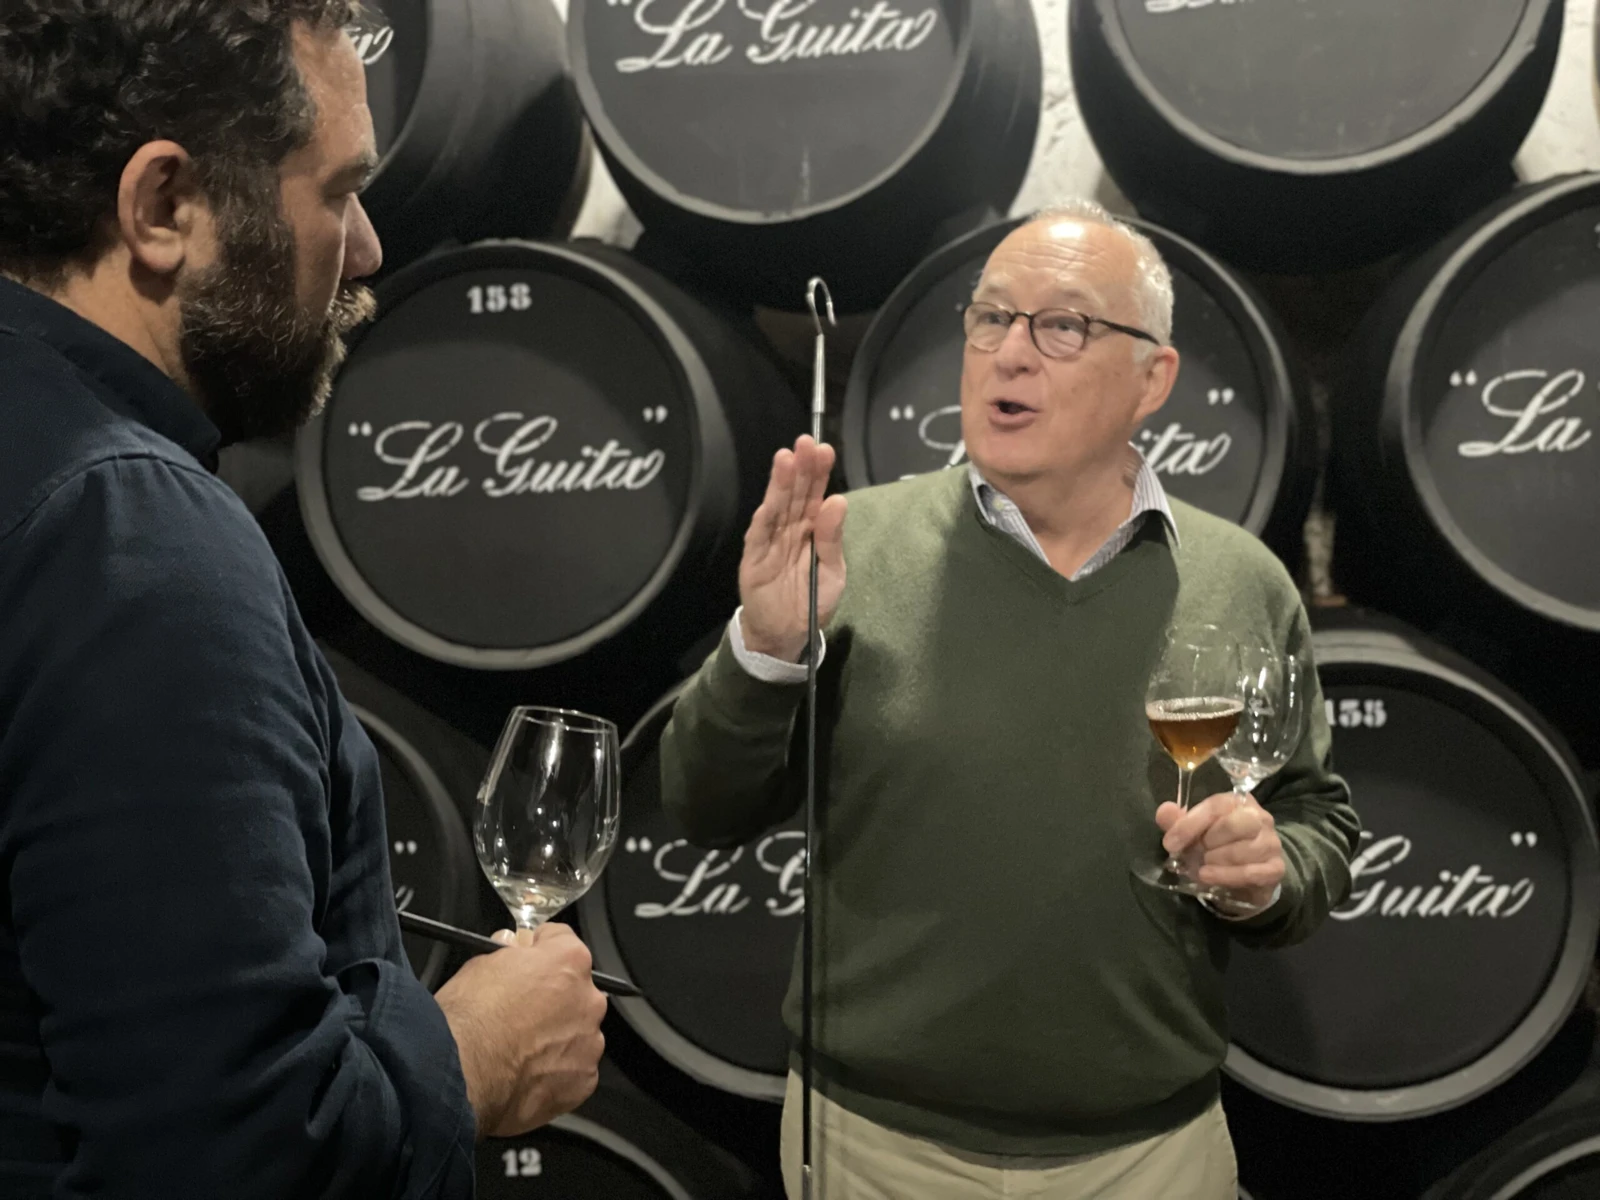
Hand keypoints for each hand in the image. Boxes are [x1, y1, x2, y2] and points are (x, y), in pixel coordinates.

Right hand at [434, 922, 605, 1136]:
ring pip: (578, 1032)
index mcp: (569, 961)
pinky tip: (529, 1074)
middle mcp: (588, 999)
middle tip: (523, 1012)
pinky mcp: (584, 1079)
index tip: (529, 959)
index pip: (562, 940)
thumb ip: (509, 955)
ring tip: (523, 1049)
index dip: (540, 949)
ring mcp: (589, 1042)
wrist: (462, 1076)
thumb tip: (512, 951)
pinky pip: (575, 1069)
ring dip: (559, 1036)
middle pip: (576, 990)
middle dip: (554, 997)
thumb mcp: (479, 965)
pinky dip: (557, 1071)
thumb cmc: (469, 1020)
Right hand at [738, 435, 847, 662]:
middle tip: (807, 442)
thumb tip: (838, 501)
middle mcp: (789, 529)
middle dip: (800, 468)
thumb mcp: (832, 572)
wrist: (786, 635)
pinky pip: (758, 538)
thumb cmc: (811, 601)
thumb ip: (832, 539)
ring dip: (780, 485)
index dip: (819, 472)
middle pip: (795, 494)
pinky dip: (764, 521)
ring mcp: (769, 542)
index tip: (825, 450)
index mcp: (811, 528)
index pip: (815, 494)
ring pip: (776, 508)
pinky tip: (769, 503)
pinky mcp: (753, 561)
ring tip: (786, 460)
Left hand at [1156, 792, 1283, 912]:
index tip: (1170, 843)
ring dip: (1215, 861)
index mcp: (1238, 801)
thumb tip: (1164, 810)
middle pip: (1234, 825)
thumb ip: (1178, 821)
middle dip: (1208, 842)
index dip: (1190, 824)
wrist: (1247, 876)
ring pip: (1242, 850)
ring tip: (1202, 867)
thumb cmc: (1217, 846)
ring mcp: (1271, 843)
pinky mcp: (1276, 868)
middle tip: (1195, 854)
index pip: (1216, 805)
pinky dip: (1226, 876)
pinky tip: (1209, 877)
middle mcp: (1260, 817)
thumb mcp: (1194, 833)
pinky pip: (1252, 872)